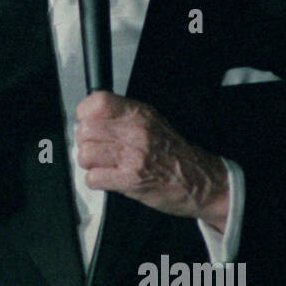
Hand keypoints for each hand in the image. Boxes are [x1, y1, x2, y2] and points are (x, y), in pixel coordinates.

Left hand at [76, 92, 230, 229]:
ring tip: (103, 165)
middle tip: (96, 149)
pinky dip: (96, 181)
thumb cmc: (175, 155)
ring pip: (85, 155)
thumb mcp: (152, 122)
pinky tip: (109, 178)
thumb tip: (91, 117)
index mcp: (139, 114)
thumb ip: (123, 116)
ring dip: (89, 164)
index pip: (96, 103)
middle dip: (85, 143)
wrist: (200, 182)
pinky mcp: (130, 180)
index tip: (88, 123)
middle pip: (85, 130)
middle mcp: (135, 132)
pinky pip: (93, 178)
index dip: (85, 114)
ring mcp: (132, 156)